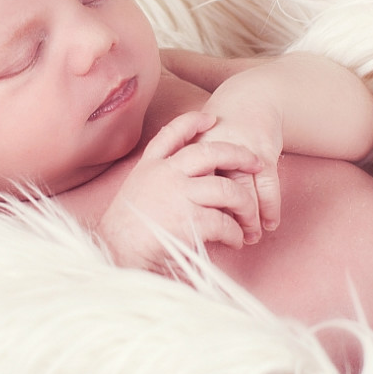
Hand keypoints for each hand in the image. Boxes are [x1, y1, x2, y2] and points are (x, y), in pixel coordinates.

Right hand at [97, 111, 263, 270]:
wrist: (114, 256)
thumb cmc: (123, 235)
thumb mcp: (134, 196)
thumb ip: (157, 183)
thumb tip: (189, 184)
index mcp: (149, 167)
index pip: (172, 134)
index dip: (192, 122)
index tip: (210, 118)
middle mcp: (165, 174)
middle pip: (210, 152)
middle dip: (239, 155)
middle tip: (257, 163)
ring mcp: (178, 194)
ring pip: (227, 189)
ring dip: (245, 205)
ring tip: (250, 220)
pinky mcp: (189, 220)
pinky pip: (224, 222)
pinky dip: (235, 233)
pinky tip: (236, 241)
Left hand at [198, 80, 284, 233]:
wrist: (252, 97)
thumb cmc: (221, 129)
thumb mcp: (197, 145)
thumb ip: (189, 174)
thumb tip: (183, 214)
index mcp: (191, 149)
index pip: (189, 188)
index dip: (193, 213)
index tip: (193, 234)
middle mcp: (215, 149)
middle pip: (216, 191)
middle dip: (223, 220)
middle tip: (226, 242)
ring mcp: (241, 150)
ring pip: (245, 191)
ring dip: (249, 219)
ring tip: (249, 239)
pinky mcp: (264, 152)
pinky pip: (268, 185)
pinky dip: (270, 207)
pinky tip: (269, 224)